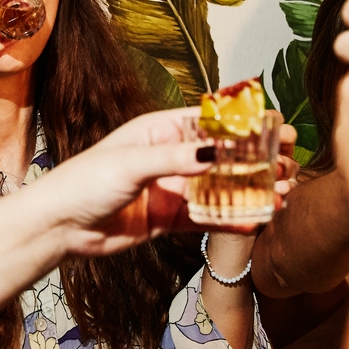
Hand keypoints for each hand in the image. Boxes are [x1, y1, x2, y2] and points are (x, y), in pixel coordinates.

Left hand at [16, 109, 294, 255]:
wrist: (58, 226)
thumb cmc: (84, 181)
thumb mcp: (131, 163)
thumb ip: (175, 159)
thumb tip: (216, 153)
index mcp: (159, 130)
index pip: (210, 122)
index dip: (245, 125)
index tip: (277, 127)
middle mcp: (169, 156)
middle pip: (222, 156)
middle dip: (256, 160)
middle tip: (290, 163)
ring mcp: (170, 188)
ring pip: (220, 188)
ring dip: (251, 191)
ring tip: (283, 193)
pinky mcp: (168, 219)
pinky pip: (206, 218)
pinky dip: (231, 220)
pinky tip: (257, 221)